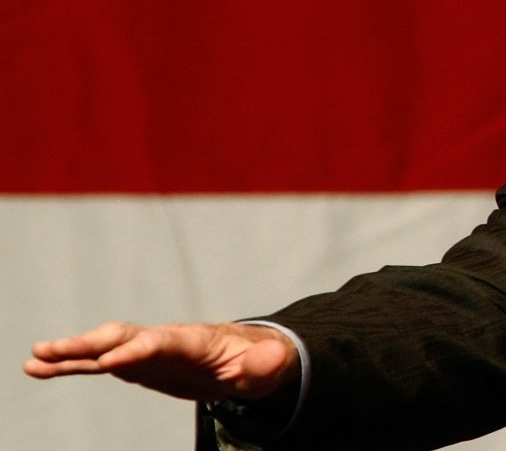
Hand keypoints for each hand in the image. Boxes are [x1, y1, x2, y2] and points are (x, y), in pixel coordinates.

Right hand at [24, 321, 299, 401]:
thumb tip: (270, 357)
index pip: (163, 342)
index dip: (139, 350)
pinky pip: (101, 364)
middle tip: (52, 350)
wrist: (250, 358)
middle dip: (90, 343)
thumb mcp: (271, 365)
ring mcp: (149, 351)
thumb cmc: (260, 361)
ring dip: (71, 354)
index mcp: (196, 340)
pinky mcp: (139, 364)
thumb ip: (266, 363)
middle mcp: (166, 340)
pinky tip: (43, 369)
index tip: (111, 362)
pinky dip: (74, 366)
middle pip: (124, 337)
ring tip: (34, 361)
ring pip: (105, 349)